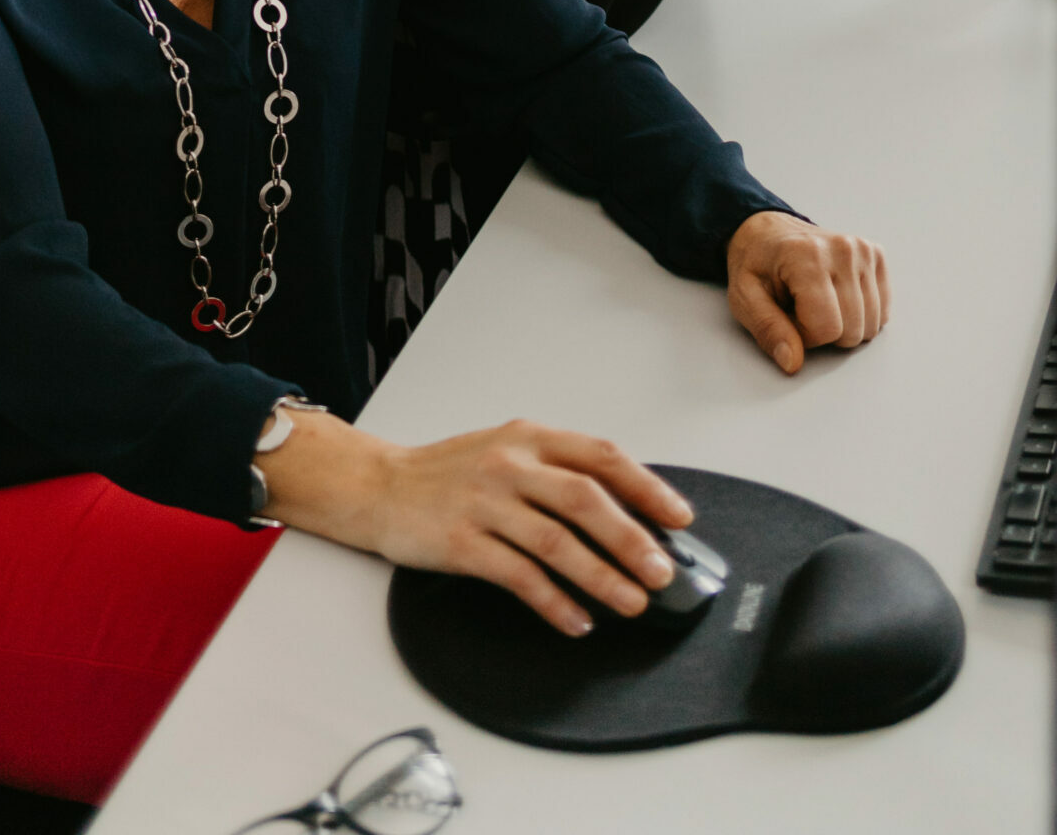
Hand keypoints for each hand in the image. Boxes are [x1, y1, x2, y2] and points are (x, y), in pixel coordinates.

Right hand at [258, 411, 693, 636]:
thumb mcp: (505, 449)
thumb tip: (623, 506)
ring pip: (556, 541)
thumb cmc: (448, 472)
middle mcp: (509, 463)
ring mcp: (484, 502)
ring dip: (601, 576)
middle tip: (662, 571)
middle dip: (631, 538)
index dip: (645, 487)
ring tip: (631, 602)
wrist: (378, 486)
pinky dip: (554, 601)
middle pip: (585, 499)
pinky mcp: (462, 543)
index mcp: (528, 437)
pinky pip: (518, 576)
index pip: (600, 456)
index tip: (678, 517)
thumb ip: (556, 469)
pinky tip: (576, 619)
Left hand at [727, 210, 888, 374]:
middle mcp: (842, 249)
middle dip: (824, 332)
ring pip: (871, 325)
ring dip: (843, 325)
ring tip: (817, 301)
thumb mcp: (744, 298)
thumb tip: (792, 363)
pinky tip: (837, 297)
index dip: (804, 336)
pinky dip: (860, 314)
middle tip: (801, 309)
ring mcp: (862, 250)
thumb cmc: (755, 264)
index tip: (788, 317)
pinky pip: (882, 311)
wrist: (767, 231)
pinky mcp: (875, 254)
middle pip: (852, 330)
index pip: (826, 328)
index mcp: (806, 256)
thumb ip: (769, 331)